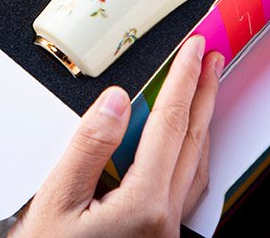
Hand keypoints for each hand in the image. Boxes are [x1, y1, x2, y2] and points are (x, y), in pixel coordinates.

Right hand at [9, 35, 222, 237]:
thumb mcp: (56, 201)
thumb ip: (89, 147)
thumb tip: (118, 102)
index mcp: (143, 205)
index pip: (170, 124)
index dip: (183, 80)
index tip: (193, 50)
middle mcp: (164, 220)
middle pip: (193, 141)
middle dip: (206, 93)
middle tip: (213, 59)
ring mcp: (166, 233)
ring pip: (196, 165)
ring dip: (203, 121)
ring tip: (206, 91)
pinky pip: (188, 189)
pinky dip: (193, 155)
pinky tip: (188, 148)